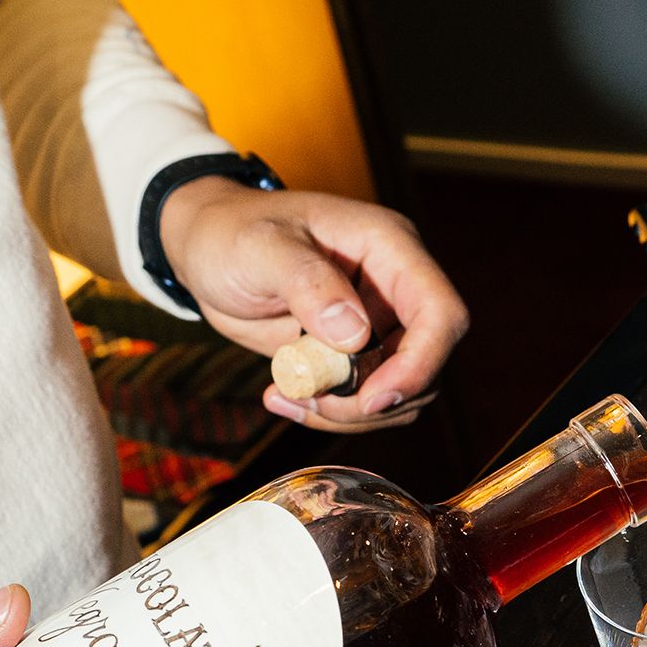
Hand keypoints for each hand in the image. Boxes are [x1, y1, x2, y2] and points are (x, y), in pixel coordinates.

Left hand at [159, 177, 470, 432]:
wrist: (206, 251)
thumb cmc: (231, 233)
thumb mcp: (260, 248)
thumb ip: (307, 281)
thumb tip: (354, 333)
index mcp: (389, 247)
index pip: (441, 312)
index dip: (421, 362)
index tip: (371, 398)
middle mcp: (394, 287)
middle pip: (426, 363)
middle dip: (374, 398)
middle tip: (312, 399)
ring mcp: (377, 324)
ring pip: (398, 392)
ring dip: (348, 412)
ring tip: (288, 394)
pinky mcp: (353, 354)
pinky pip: (363, 400)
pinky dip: (329, 411)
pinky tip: (283, 396)